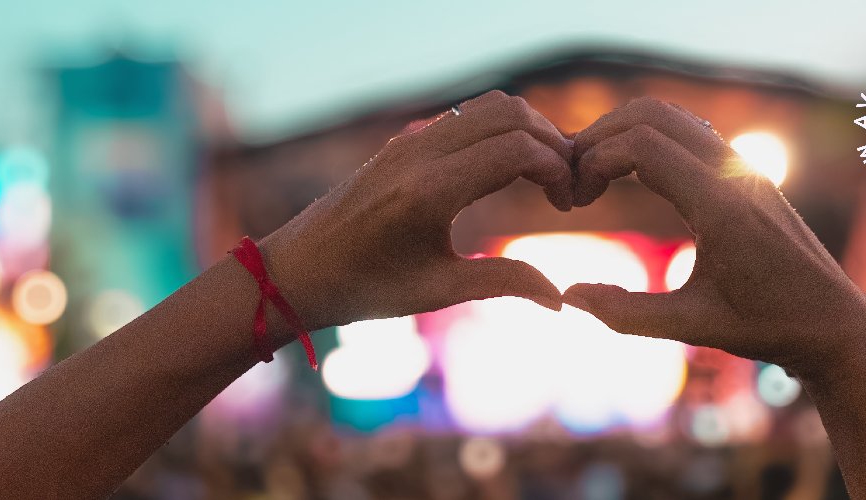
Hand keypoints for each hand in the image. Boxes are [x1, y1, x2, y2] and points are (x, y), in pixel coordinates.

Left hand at [258, 90, 574, 331]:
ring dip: (525, 130)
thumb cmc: (364, 289)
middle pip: (510, 114)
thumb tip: (561, 301)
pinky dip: (496, 130)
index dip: (558, 169)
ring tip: (543, 174)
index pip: (517, 149)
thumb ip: (504, 283)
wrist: (297, 272)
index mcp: (430, 192)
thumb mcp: (437, 291)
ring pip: (487, 107)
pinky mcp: (402, 143)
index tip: (568, 204)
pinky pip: (462, 117)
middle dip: (551, 142)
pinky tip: (506, 170)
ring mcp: (408, 142)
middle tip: (566, 185)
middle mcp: (419, 155)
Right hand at [561, 97, 865, 377]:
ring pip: (670, 116)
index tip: (574, 202)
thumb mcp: (690, 326)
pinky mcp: (746, 172)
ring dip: (622, 134)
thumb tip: (568, 294)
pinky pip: (688, 132)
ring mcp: (744, 167)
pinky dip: (648, 140)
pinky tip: (629, 178)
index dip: (591, 162)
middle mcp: (735, 173)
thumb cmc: (767, 328)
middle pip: (649, 115)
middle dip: (598, 138)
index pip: (641, 145)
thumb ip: (624, 312)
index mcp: (721, 205)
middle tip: (571, 180)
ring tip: (592, 176)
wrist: (834, 324)